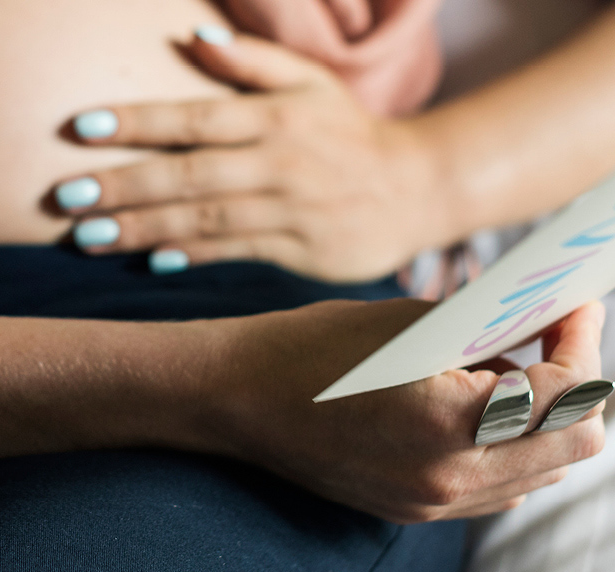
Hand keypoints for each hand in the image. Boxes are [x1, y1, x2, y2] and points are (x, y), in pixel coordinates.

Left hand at [53, 27, 445, 281]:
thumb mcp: (308, 80)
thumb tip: (191, 37)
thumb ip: (249, 60)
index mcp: (275, 116)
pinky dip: (194, 256)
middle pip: (189, 175)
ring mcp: (291, 210)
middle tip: (64, 196)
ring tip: (86, 236)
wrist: (421, 187)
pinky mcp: (302, 251)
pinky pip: (237, 253)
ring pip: (205, 220)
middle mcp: (280, 163)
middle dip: (122, 186)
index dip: (136, 121)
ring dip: (143, 228)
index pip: (193, 117)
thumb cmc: (345, 128)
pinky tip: (151, 261)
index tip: (79, 126)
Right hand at [211, 299, 607, 522]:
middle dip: (578, 385)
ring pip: (545, 470)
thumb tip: (549, 323)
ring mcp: (435, 501)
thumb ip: (488, 329)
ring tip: (515, 368)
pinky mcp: (418, 509)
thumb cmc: (310, 347)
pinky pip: (502, 487)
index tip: (575, 308)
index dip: (583, 343)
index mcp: (449, 419)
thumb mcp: (409, 324)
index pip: (570, 395)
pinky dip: (512, 446)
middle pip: (575, 444)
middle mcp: (450, 474)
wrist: (236, 397)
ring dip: (548, 419)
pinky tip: (481, 405)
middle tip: (553, 336)